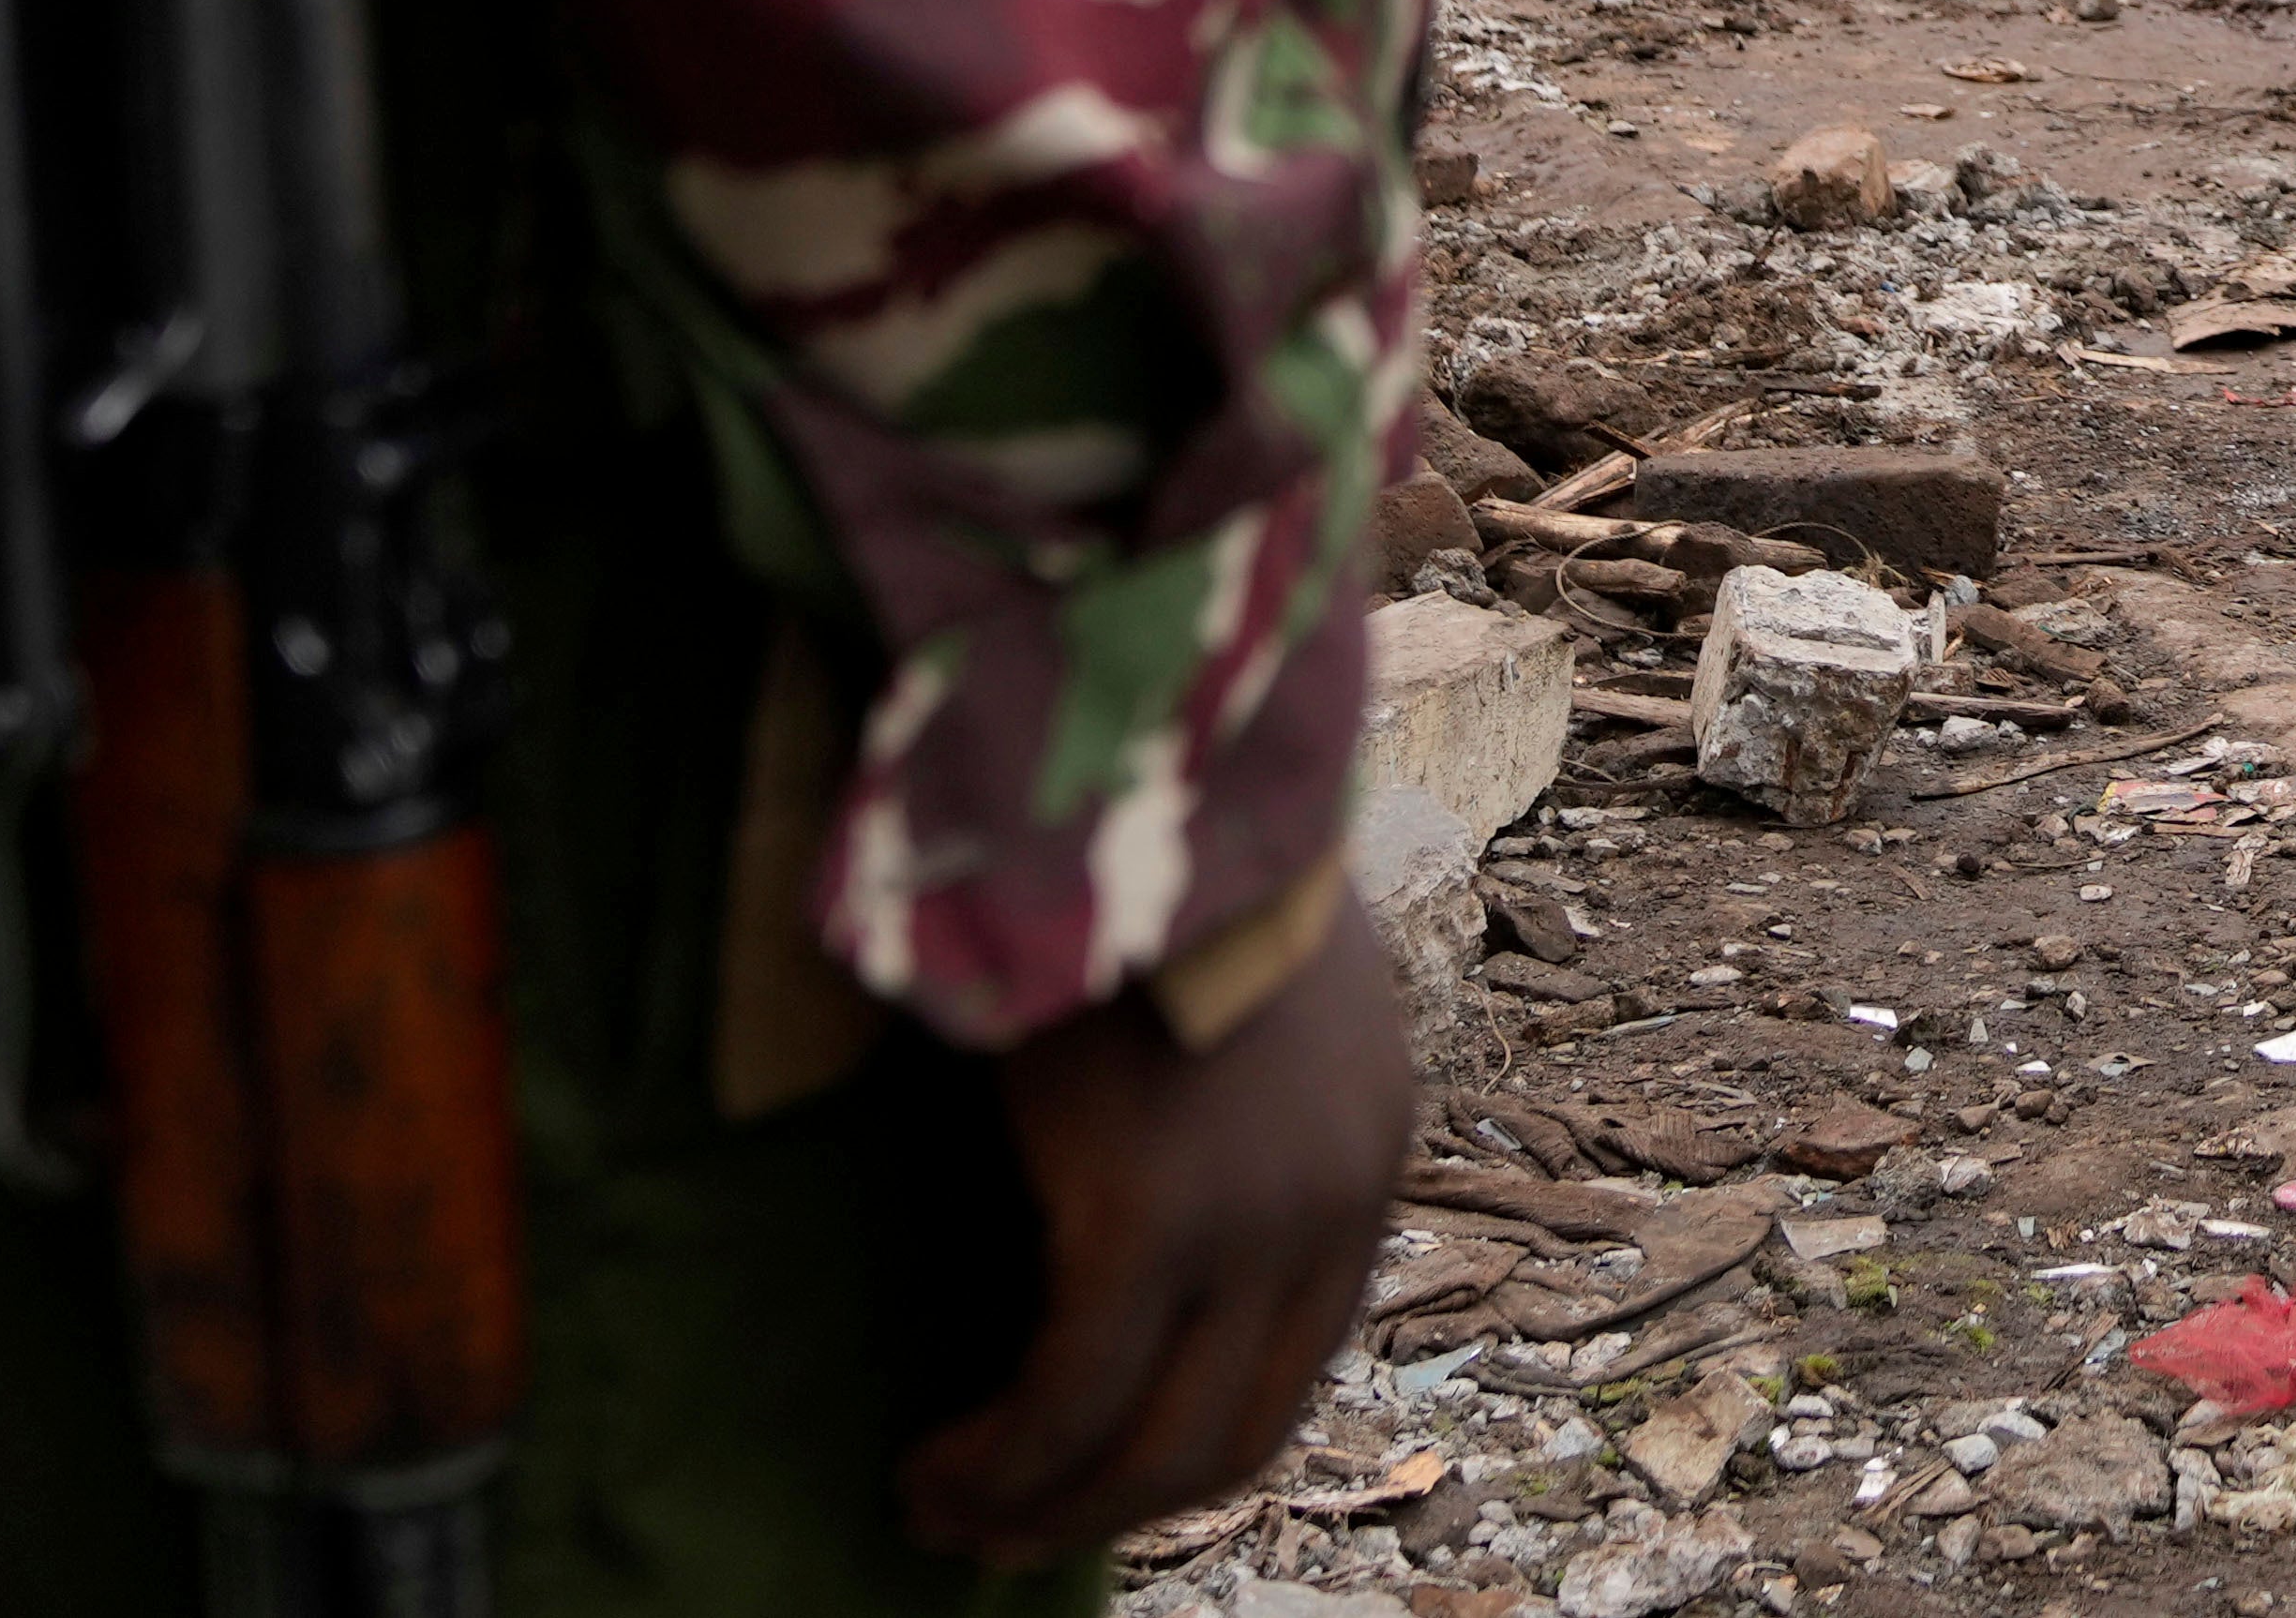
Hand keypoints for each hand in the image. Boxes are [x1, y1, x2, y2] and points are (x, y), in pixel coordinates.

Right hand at [891, 903, 1417, 1559]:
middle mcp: (1332, 1203)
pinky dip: (999, 1458)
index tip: (1088, 1477)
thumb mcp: (1241, 991)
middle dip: (1111, 1507)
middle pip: (1232, 1433)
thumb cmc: (1161, 859)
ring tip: (940, 1508)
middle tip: (998, 1528)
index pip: (1293, 1368)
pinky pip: (1066, 1397)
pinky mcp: (1148, 1218)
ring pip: (1149, 1443)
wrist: (1147, 767)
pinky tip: (930, 1462)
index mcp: (1366, 1154)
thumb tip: (1136, 1197)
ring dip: (1037, 1503)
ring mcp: (1252, 1220)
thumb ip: (1225, 1105)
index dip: (1186, 1448)